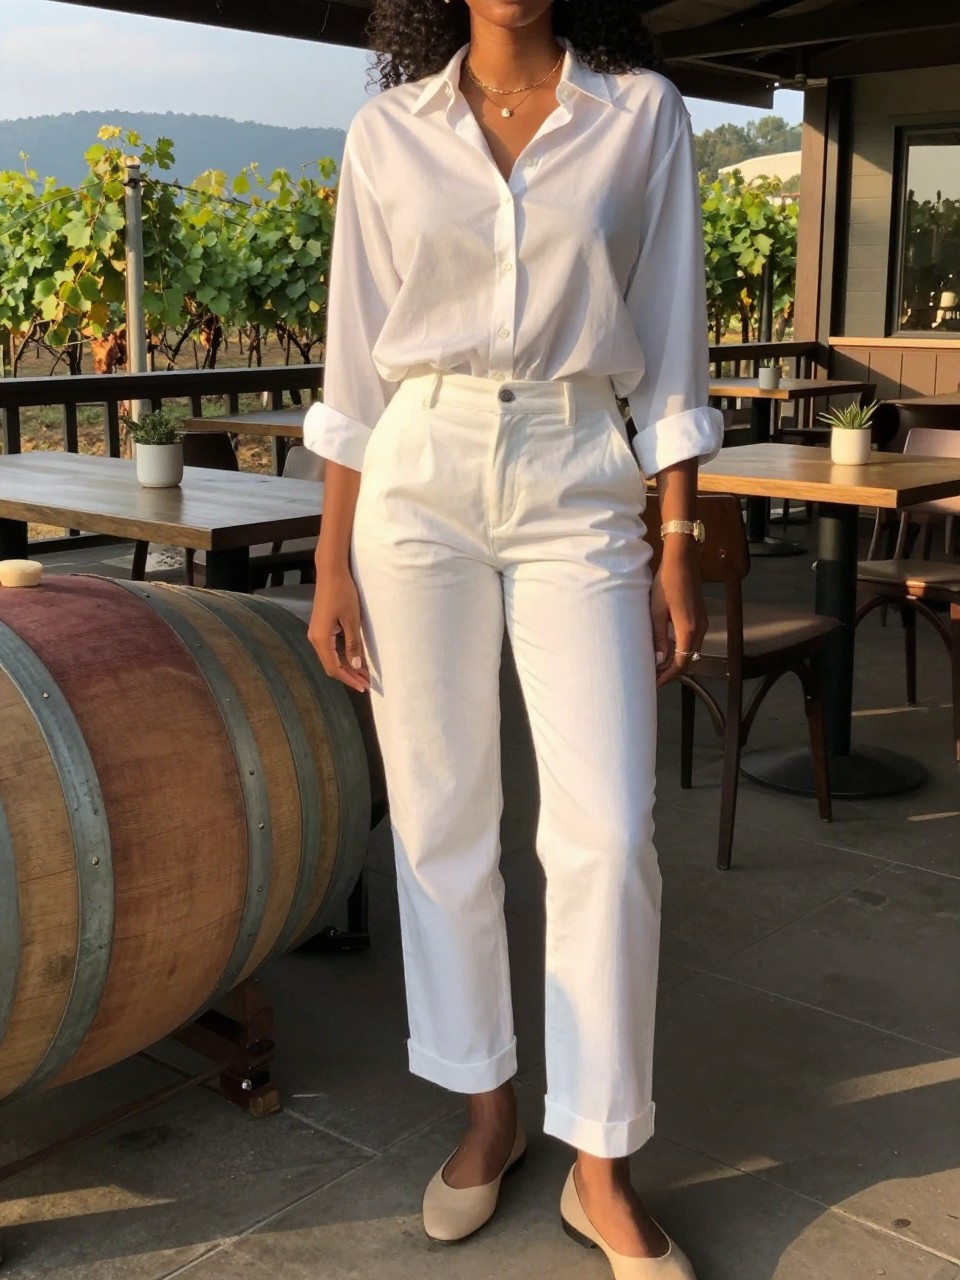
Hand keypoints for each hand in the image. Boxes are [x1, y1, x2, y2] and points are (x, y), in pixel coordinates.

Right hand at [307, 568, 370, 692]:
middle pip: (331, 665)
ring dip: (347, 666)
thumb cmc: (342, 593)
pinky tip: (355, 658)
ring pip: (331, 657)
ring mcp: (317, 633)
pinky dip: (343, 656)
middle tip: (366, 683)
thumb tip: (356, 666)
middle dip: (349, 675)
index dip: (349, 679)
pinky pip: (331, 648)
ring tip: (363, 674)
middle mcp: (315, 638)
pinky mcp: (321, 628)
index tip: (363, 686)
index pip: (334, 668)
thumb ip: (353, 644)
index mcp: (321, 639)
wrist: (331, 573)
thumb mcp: (352, 620)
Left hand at [651, 542, 707, 688]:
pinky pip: (691, 640)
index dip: (668, 676)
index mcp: (688, 629)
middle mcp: (699, 629)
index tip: (654, 683)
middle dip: (671, 670)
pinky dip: (679, 648)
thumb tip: (658, 661)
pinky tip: (665, 647)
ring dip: (675, 659)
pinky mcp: (700, 616)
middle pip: (688, 659)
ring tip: (656, 663)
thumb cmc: (666, 583)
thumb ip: (658, 637)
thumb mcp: (656, 612)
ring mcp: (702, 622)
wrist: (682, 560)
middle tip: (652, 675)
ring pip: (690, 650)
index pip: (681, 663)